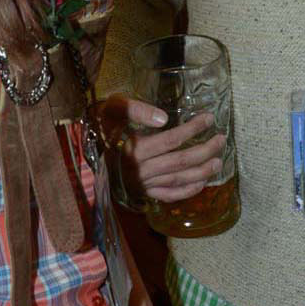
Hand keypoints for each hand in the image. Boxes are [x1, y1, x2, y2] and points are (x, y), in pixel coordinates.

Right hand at [100, 95, 224, 202]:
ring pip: (178, 180)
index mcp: (134, 149)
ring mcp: (142, 185)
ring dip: (201, 172)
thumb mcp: (111, 109)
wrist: (83, 155)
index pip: (171, 140)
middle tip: (221, 140)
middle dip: (204, 150)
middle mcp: (140, 170)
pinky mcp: (142, 194)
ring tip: (218, 162)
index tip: (209, 119)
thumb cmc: (100, 126)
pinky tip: (202, 183)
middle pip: (180, 161)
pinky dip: (187, 191)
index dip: (193, 129)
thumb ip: (134, 109)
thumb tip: (164, 119)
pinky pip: (169, 196)